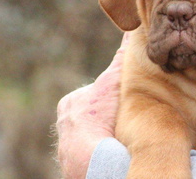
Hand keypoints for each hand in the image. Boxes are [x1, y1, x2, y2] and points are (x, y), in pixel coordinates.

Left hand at [56, 33, 128, 177]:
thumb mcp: (113, 82)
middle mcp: (64, 124)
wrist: (91, 156)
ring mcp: (68, 145)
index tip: (125, 98)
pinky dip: (103, 149)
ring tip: (122, 134)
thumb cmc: (100, 117)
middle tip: (126, 117)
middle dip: (107, 115)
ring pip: (91, 134)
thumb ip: (121, 59)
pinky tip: (115, 148)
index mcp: (70, 103)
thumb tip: (130, 33)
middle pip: (93, 114)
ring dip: (106, 133)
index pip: (95, 95)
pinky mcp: (75, 162)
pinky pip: (92, 151)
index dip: (112, 95)